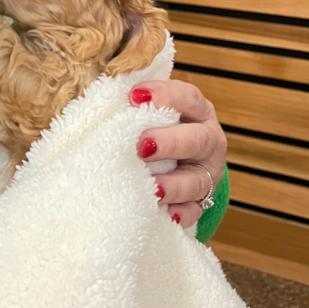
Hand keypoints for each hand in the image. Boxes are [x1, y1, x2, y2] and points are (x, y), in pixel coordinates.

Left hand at [129, 80, 226, 228]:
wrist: (173, 158)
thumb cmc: (153, 126)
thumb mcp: (149, 109)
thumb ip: (132, 102)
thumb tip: (101, 93)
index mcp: (197, 111)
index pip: (188, 97)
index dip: (165, 95)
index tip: (134, 97)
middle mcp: (207, 141)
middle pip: (198, 140)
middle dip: (170, 143)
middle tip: (142, 146)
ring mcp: (206, 173)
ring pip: (198, 180)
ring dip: (173, 185)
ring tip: (152, 189)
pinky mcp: (200, 202)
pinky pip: (195, 211)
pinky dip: (180, 214)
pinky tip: (165, 214)